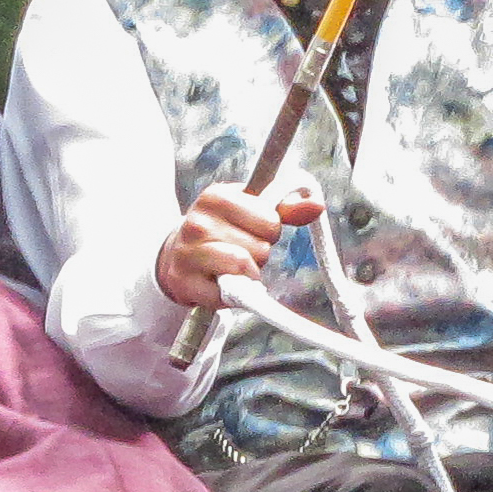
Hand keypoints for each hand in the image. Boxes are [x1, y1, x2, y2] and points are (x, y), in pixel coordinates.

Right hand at [157, 183, 323, 312]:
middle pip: (260, 246)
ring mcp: (188, 253)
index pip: (270, 219)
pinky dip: (233, 294)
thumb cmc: (221, 231)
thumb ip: (286, 208)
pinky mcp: (184, 284)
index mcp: (215, 196)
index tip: (252, 230)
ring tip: (233, 267)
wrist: (177, 256)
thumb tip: (316, 205)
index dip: (269, 230)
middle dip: (258, 254)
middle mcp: (197, 222)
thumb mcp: (249, 211)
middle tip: (240, 251)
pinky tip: (221, 284)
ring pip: (244, 266)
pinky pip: (227, 293)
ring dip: (248, 274)